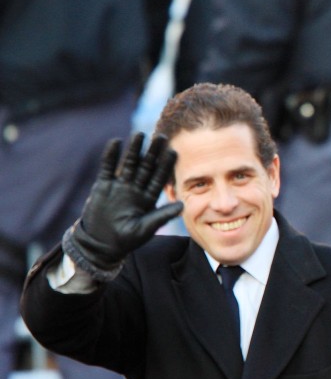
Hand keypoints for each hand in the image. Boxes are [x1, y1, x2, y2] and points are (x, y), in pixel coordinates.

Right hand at [62, 132, 183, 280]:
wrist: (100, 244)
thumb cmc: (126, 239)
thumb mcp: (145, 228)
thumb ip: (162, 216)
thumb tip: (182, 206)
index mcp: (148, 198)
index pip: (159, 178)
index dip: (166, 165)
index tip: (174, 152)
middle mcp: (136, 189)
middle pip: (146, 167)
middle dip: (153, 153)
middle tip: (161, 137)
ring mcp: (120, 186)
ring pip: (129, 164)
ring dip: (134, 150)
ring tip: (140, 135)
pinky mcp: (103, 186)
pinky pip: (108, 168)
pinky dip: (111, 156)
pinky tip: (116, 142)